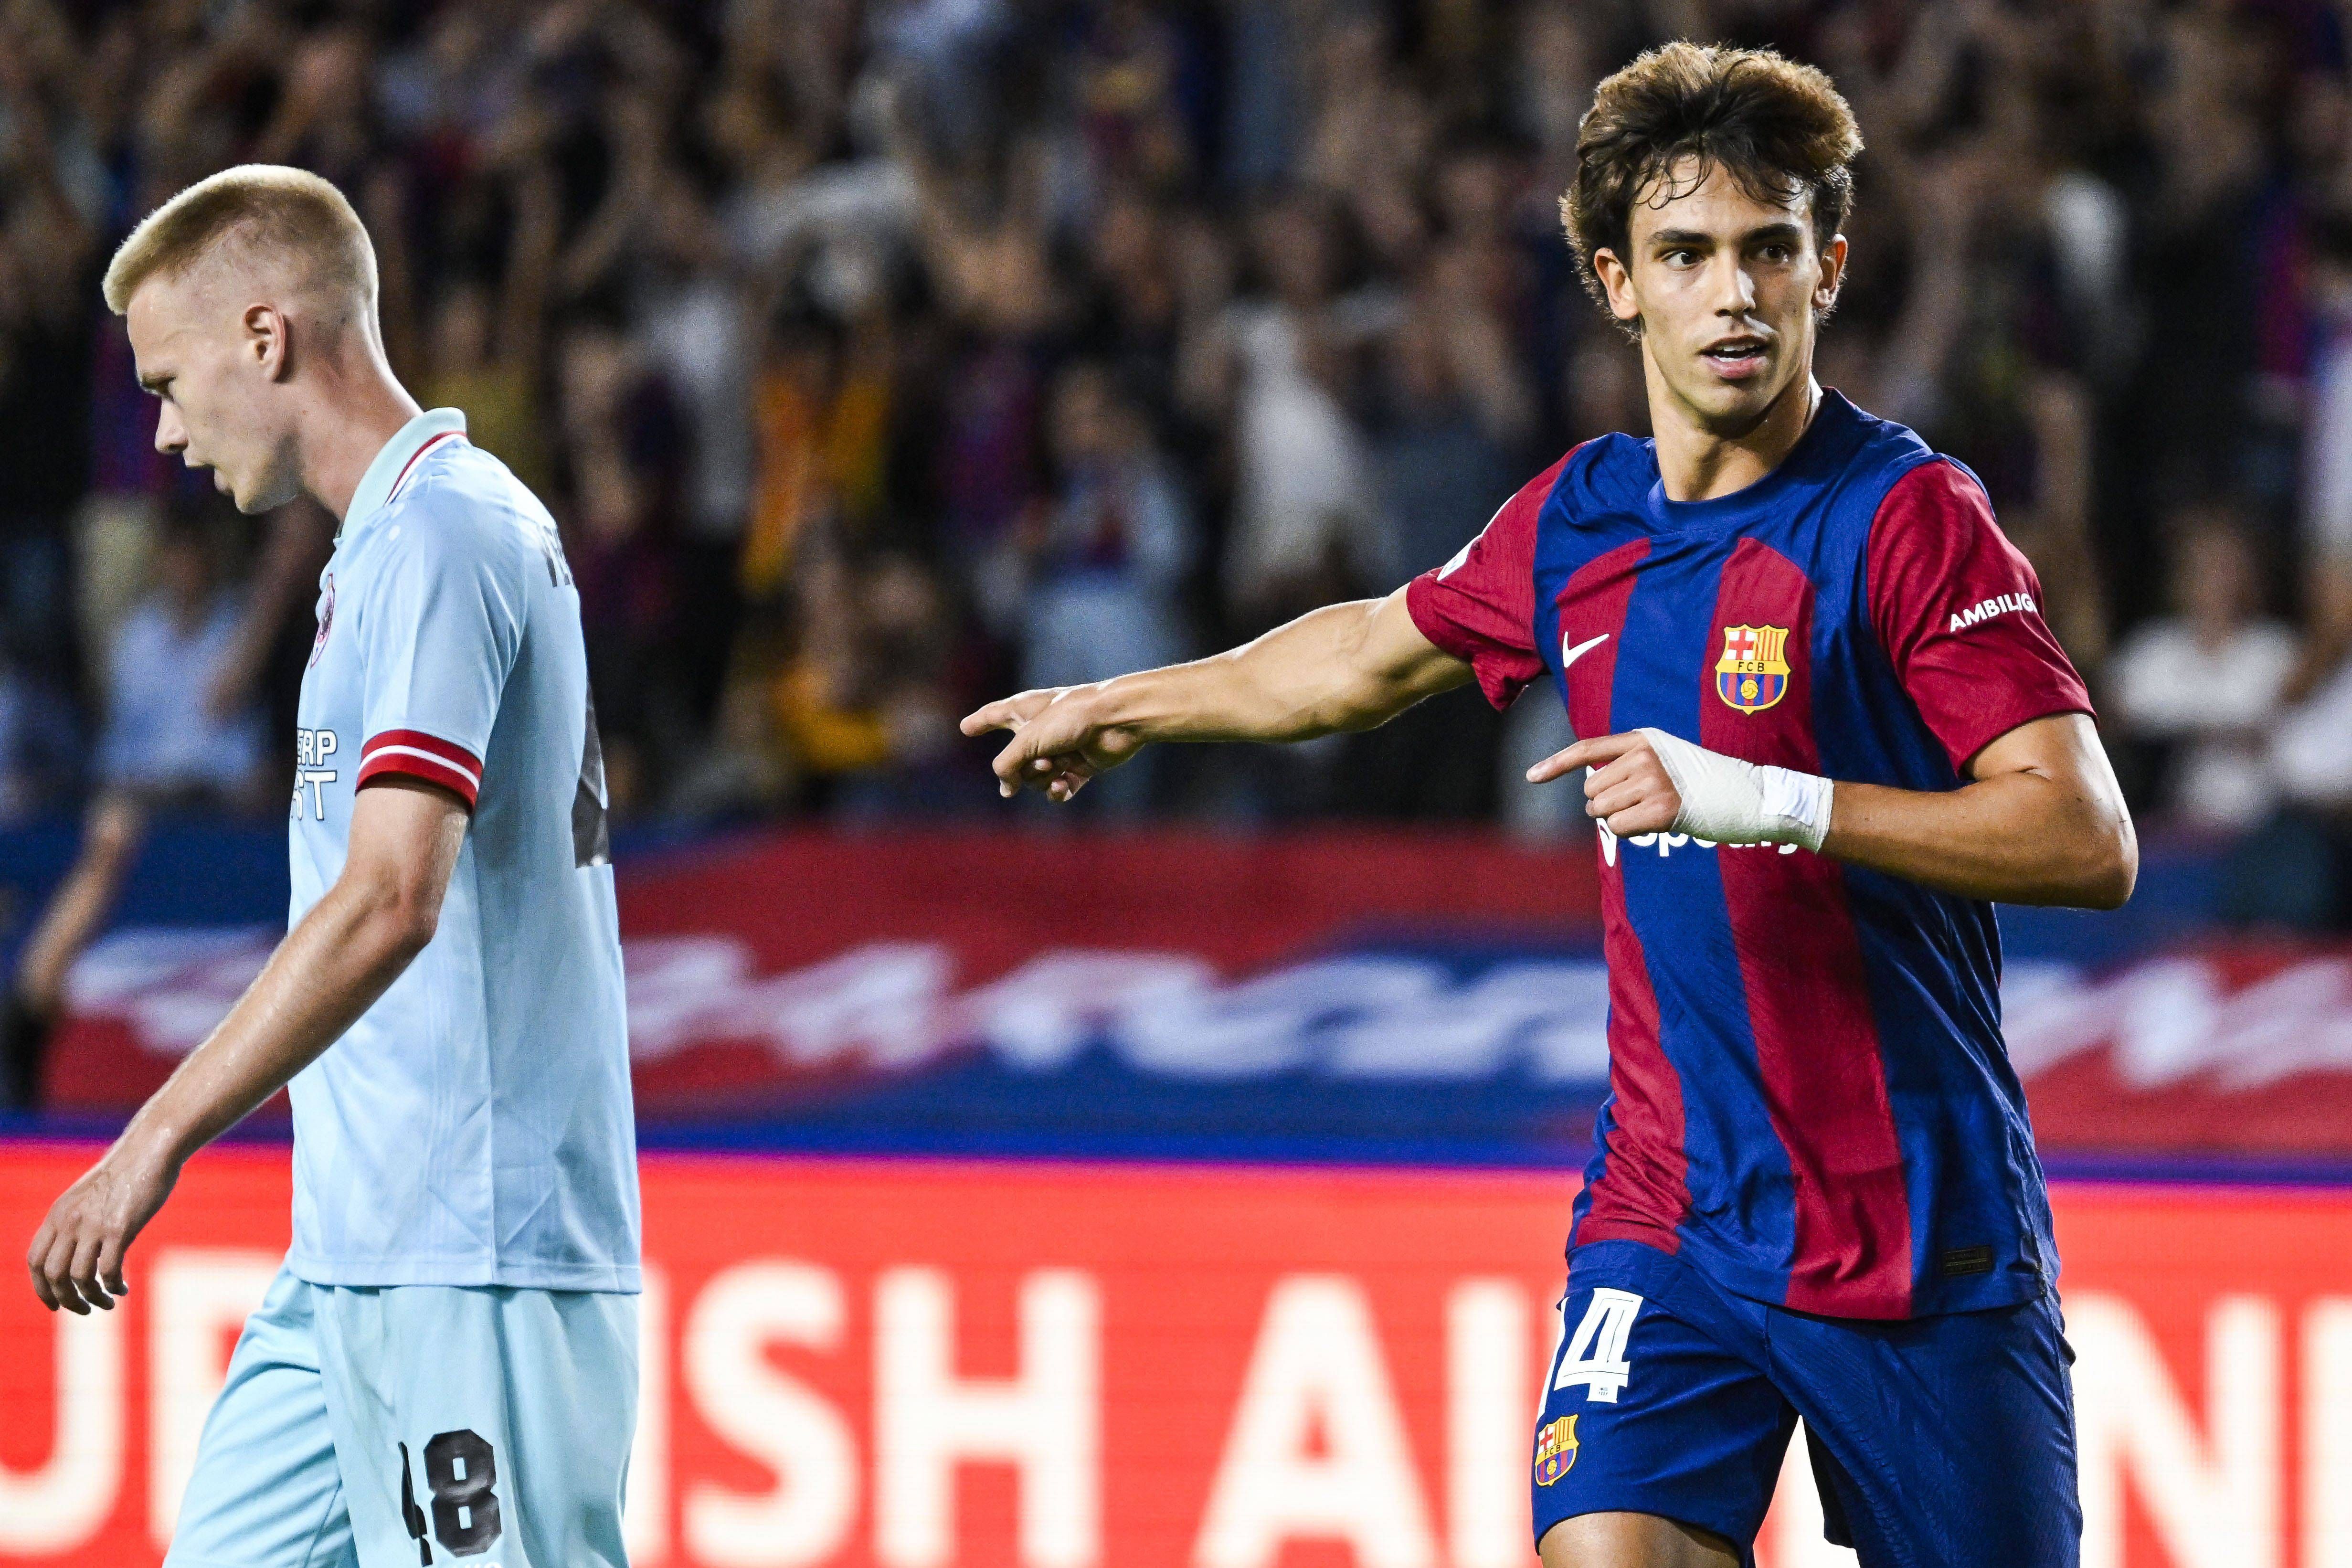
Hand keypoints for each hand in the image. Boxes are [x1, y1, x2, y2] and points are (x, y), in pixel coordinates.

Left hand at [28, 1141, 177, 1313]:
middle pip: (53, 1275)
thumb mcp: (89, 1197)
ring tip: (107, 1302)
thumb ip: (77, 1221)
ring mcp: (94, 1225)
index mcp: (59, 1214)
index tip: (56, 1304)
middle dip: (66, 1300)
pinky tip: (122, 1288)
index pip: (35, 1261)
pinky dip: (112, 1286)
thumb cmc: (126, 1173)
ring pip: (79, 1277)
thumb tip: (77, 1251)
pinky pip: (108, 1270)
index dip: (41, 1288)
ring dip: (91, 1298)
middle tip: (83, 1309)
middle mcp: (70, 1221)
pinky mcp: (120, 1228)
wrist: (150, 1150)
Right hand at [960, 686, 1144, 801]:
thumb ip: (1007, 765)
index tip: (966, 727)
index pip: (994, 716)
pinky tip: (1061, 786)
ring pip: (1036, 778)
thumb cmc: (1070, 718)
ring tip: (1056, 766)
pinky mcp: (1080, 766)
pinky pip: (1059, 789)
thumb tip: (1007, 790)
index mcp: (1024, 710)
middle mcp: (1041, 730)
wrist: (1116, 721)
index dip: (980, 722)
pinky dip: (1058, 791)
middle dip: (1024, 768)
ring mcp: (1060, 749)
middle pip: (1015, 761)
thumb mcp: (1027, 740)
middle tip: (1041, 761)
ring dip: (1042, 777)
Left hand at [1526, 731, 1682, 836]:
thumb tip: (1589, 790)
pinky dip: (1626, 830)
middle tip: (1635, 801)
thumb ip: (1625, 763)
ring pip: (1601, 810)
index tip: (1531, 776)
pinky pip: (1617, 827)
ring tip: (1645, 810)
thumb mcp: (1659, 755)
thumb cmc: (1692, 779)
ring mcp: (1652, 783)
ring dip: (1615, 817)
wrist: (1736, 794)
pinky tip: (1651, 823)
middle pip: (1591, 789)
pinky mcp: (1660, 811)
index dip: (1556, 764)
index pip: (1588, 749)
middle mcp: (1644, 758)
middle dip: (1604, 802)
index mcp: (1641, 740)